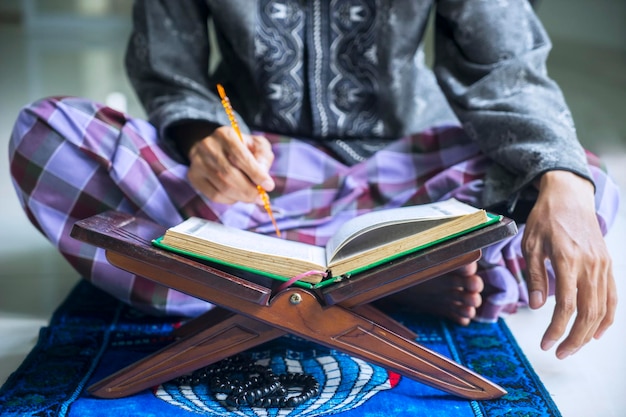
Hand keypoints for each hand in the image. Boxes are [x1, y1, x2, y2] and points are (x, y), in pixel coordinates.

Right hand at [186, 126, 274, 203]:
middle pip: (229, 174)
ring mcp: (198, 162)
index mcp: (225, 135)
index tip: (269, 186)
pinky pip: (214, 195)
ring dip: (241, 197)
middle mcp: (208, 146)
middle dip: (249, 190)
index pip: (240, 156)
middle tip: (261, 198)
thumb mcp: (257, 145)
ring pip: (222, 187)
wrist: (216, 148)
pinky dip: (230, 200)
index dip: (256, 173)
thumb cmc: (242, 147)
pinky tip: (238, 196)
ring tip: (253, 198)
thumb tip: (264, 180)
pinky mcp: (194, 177)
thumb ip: (263, 158)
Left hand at [522, 170, 615, 358]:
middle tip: (558, 352)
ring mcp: (602, 265)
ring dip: (588, 333)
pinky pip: (612, 297)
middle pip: (587, 312)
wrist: (569, 196)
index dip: (556, 329)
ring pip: (601, 309)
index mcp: (568, 260)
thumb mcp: (530, 244)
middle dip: (573, 338)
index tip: (545, 343)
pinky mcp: (608, 265)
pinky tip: (596, 332)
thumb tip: (534, 306)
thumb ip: (534, 276)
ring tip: (572, 347)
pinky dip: (607, 317)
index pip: (565, 305)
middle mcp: (590, 265)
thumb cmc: (545, 219)